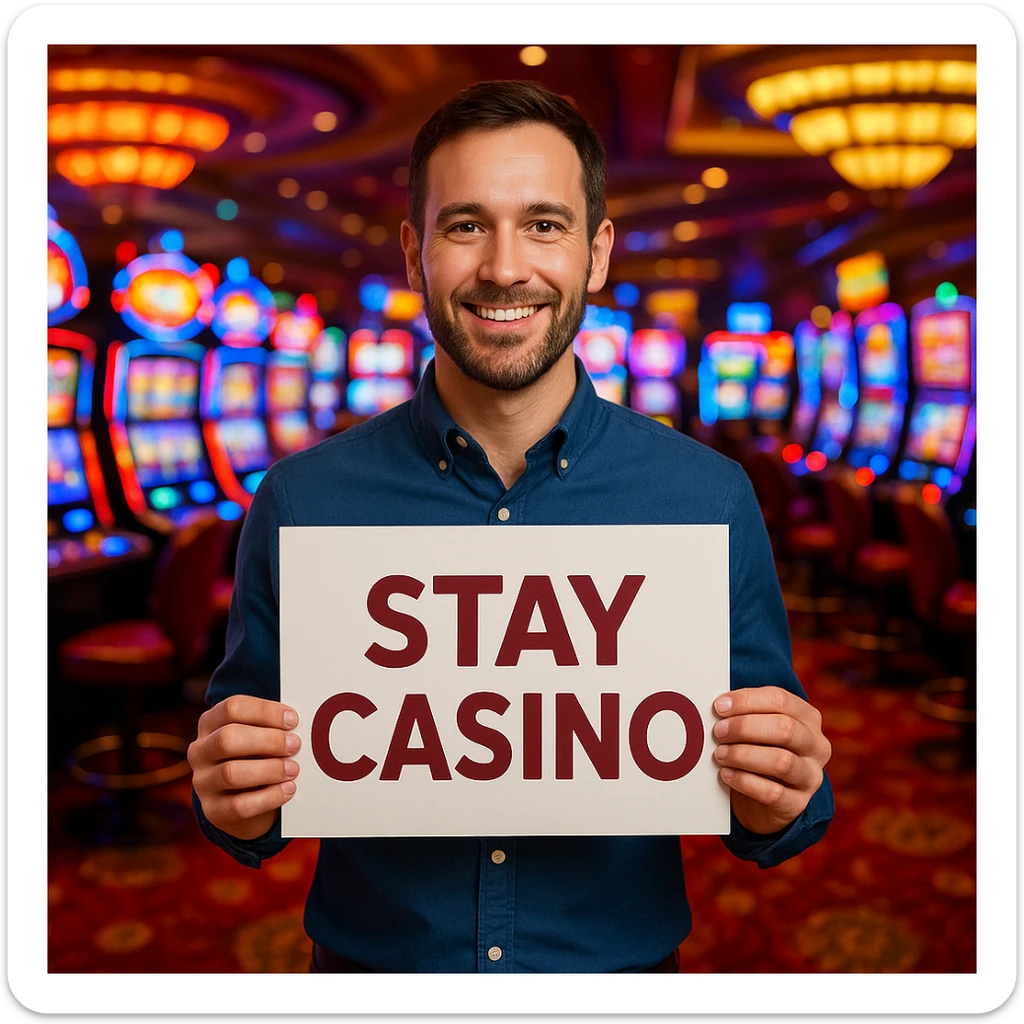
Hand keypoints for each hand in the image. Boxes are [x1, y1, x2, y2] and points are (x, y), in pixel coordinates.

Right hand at [188, 694, 300, 840]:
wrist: (242, 803)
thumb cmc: (256, 757)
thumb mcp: (258, 737)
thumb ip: (271, 727)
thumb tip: (298, 724)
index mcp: (210, 723)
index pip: (232, 708)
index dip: (265, 712)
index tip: (292, 720)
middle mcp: (200, 751)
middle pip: (227, 738)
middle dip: (268, 740)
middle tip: (295, 745)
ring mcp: (203, 782)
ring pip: (231, 773)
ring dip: (270, 769)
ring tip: (293, 769)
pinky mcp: (213, 810)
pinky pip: (240, 805)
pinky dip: (269, 797)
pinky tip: (288, 789)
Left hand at [711, 686, 830, 835]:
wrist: (764, 801)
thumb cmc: (759, 751)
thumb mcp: (758, 728)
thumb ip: (745, 713)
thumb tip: (719, 706)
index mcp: (808, 718)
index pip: (781, 700)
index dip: (747, 701)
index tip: (719, 707)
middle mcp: (816, 746)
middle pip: (785, 728)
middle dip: (744, 727)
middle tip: (718, 731)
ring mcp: (811, 776)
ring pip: (781, 762)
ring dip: (743, 755)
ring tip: (719, 754)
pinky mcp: (798, 804)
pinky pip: (772, 792)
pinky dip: (744, 781)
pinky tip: (726, 774)